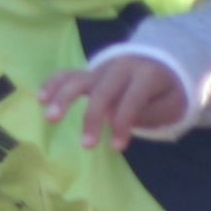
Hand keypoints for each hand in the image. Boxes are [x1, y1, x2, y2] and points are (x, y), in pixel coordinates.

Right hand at [37, 55, 185, 149]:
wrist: (161, 63)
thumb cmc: (165, 92)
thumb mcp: (170, 104)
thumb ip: (145, 112)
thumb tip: (113, 121)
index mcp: (147, 74)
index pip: (132, 99)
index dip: (124, 123)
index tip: (118, 147)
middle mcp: (121, 67)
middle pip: (102, 91)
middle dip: (92, 117)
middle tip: (85, 145)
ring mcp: (102, 68)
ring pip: (80, 79)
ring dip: (63, 98)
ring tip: (50, 118)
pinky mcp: (89, 70)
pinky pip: (68, 73)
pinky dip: (53, 84)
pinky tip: (40, 98)